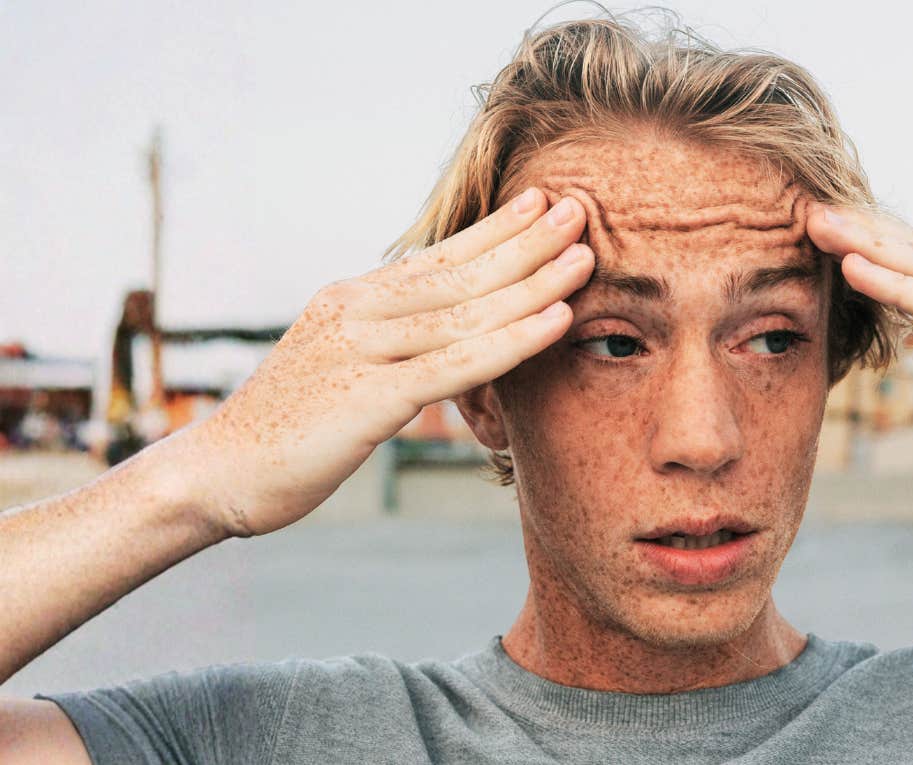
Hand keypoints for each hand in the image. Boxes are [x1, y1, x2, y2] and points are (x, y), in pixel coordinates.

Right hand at [179, 188, 592, 536]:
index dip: (494, 230)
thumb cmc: (286, 427)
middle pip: (459, 273)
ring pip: (466, 311)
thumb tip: (435, 329)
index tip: (541, 203)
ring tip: (584, 256)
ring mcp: (361, 350)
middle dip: (526, 242)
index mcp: (351, 300)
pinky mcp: (368, 398)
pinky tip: (556, 321)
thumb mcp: (337, 365)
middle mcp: (357, 312)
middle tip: (581, 209)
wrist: (217, 473)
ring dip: (534, 282)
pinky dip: (513, 340)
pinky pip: (457, 364)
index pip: (436, 257)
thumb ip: (384, 340)